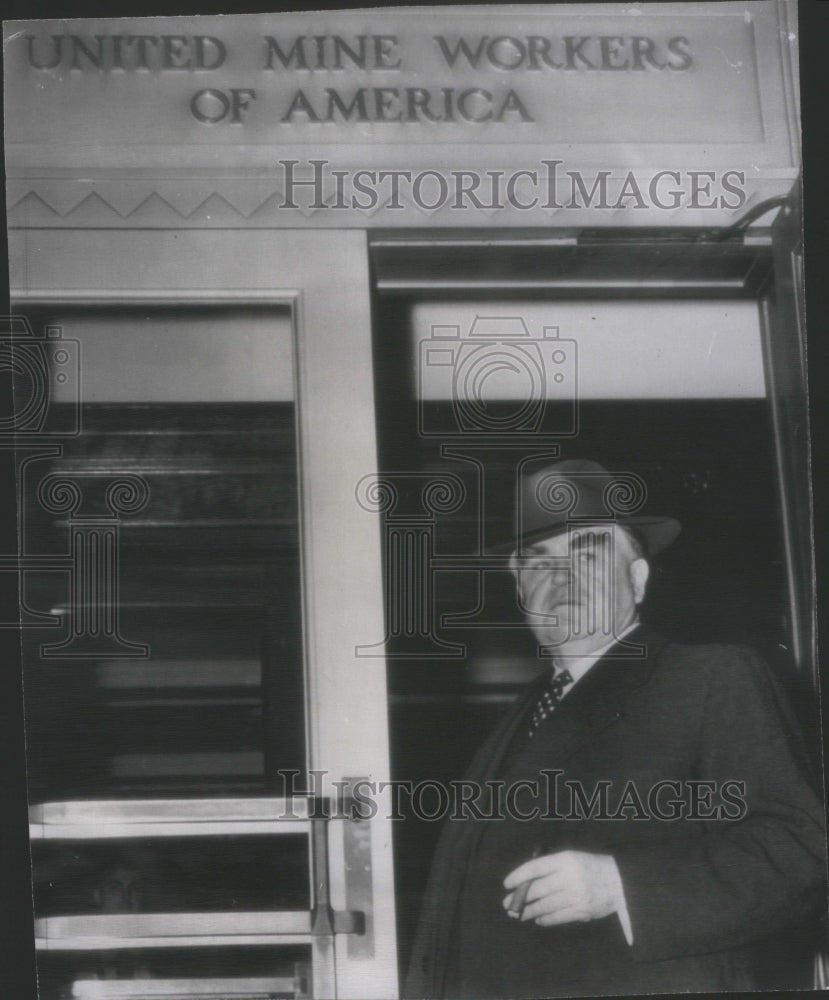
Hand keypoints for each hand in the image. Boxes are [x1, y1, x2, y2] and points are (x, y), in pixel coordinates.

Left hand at [502, 850, 622, 926]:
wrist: (621, 881)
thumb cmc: (591, 866)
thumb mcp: (572, 858)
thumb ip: (551, 867)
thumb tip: (527, 881)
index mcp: (565, 859)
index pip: (535, 867)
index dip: (519, 876)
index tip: (507, 884)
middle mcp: (570, 877)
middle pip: (537, 889)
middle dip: (520, 897)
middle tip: (507, 903)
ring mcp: (576, 895)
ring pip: (545, 905)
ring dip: (529, 911)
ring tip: (518, 914)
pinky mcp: (582, 911)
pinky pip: (558, 917)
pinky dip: (545, 919)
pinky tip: (538, 919)